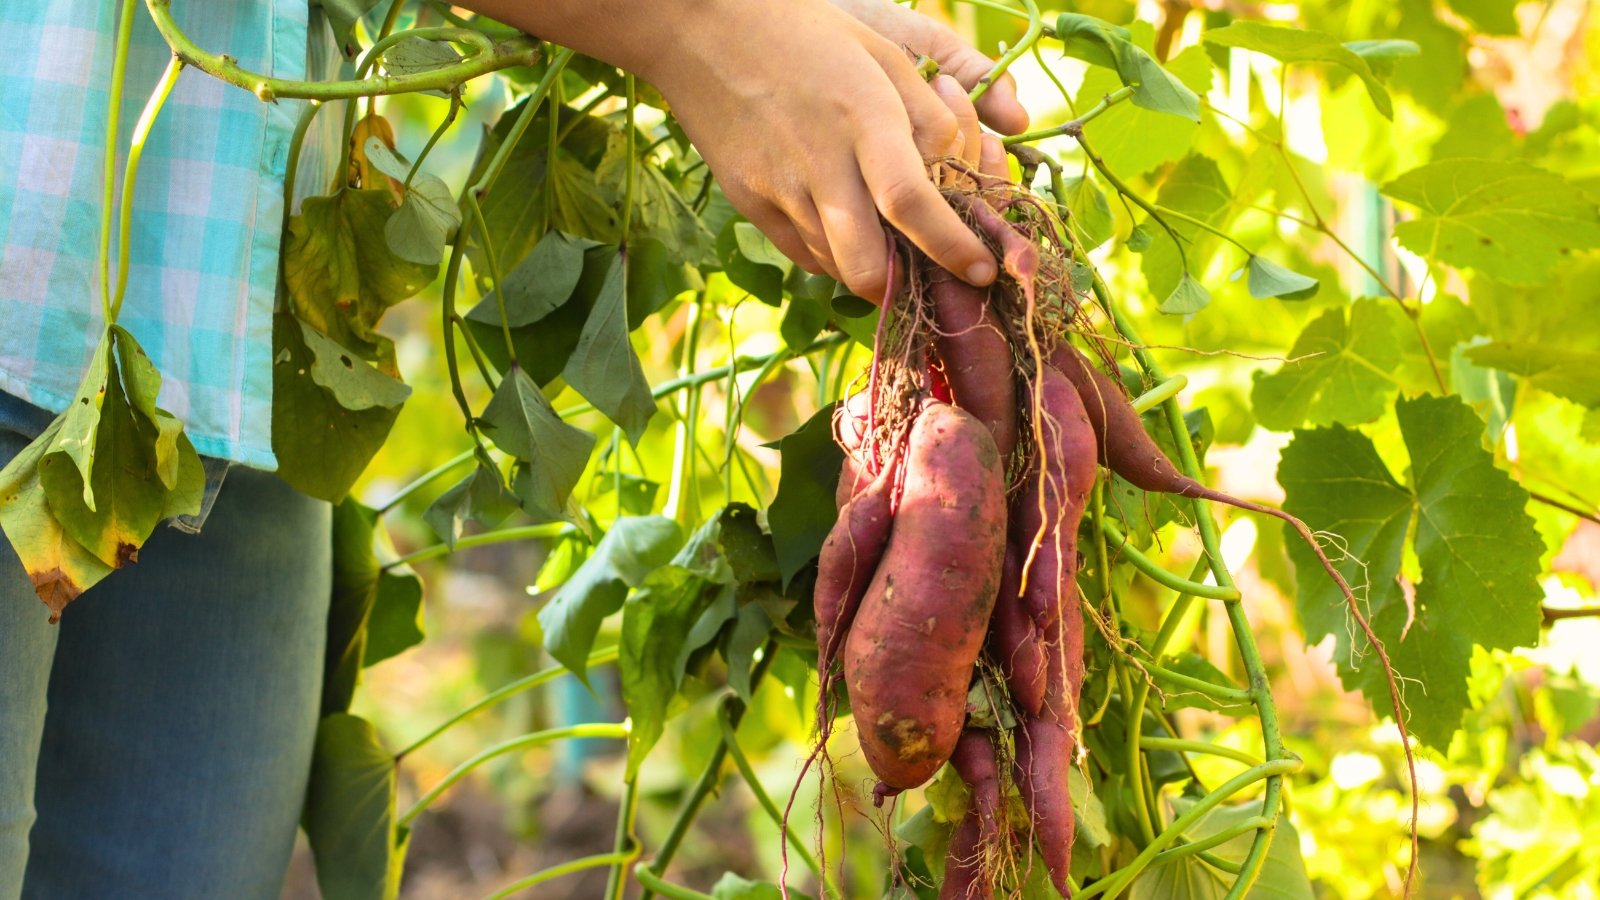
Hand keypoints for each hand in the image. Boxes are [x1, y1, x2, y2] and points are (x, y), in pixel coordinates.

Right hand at [640, 0, 1027, 299]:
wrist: (701, 31)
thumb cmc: (805, 34)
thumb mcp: (880, 53)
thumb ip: (928, 116)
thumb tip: (958, 173)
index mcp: (863, 117)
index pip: (911, 201)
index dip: (951, 246)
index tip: (981, 271)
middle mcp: (821, 162)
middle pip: (866, 264)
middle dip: (904, 289)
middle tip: (928, 279)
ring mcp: (779, 188)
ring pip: (835, 266)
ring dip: (870, 270)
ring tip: (887, 244)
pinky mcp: (750, 203)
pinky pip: (802, 253)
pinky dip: (833, 255)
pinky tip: (844, 226)